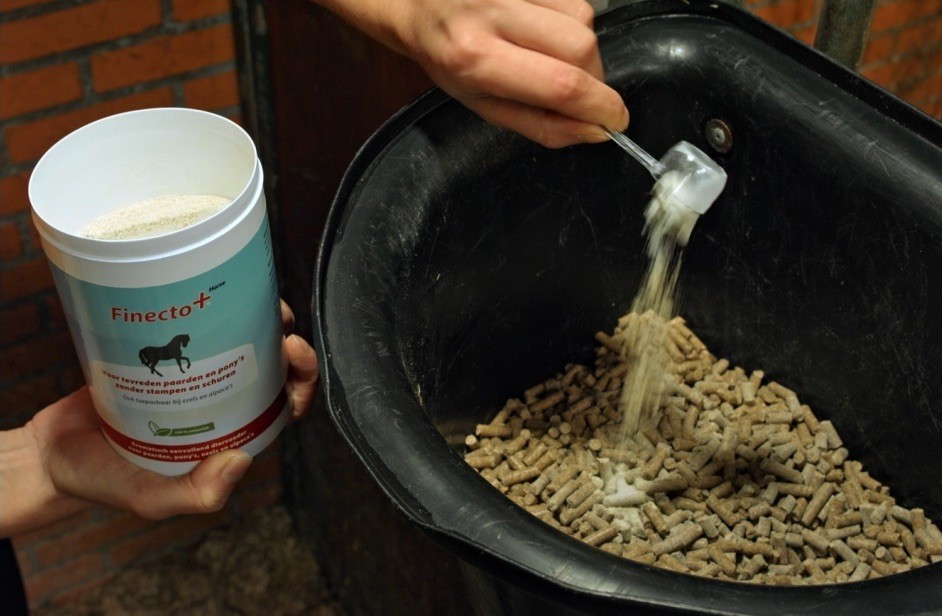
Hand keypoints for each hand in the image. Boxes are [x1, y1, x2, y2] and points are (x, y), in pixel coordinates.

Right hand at [0, 301, 317, 536]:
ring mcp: (196, 379)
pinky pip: (199, 332)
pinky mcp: (166, 357)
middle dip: (287, 344)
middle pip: (273, 369)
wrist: (52, 454)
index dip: (301, 378)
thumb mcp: (152, 500)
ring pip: (242, 344)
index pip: (285, 405)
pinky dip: (211, 314)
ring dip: (257, 321)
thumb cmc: (106, 482)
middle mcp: (223, 405)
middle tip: (279, 323)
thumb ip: (197, 494)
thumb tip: (241, 461)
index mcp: (233, 435)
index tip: (293, 350)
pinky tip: (210, 299)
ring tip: (254, 300)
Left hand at [317, 0, 628, 147]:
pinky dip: (569, 21)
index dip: (601, 106)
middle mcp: (492, 13)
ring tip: (546, 52)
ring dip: (580, 47)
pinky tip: (541, 27)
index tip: (615, 121)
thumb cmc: (447, 59)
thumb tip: (593, 132)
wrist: (417, 4)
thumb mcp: (483, 106)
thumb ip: (541, 125)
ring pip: (583, 19)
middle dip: (593, 78)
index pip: (561, 84)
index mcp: (476, 59)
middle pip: (582, 47)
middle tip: (577, 91)